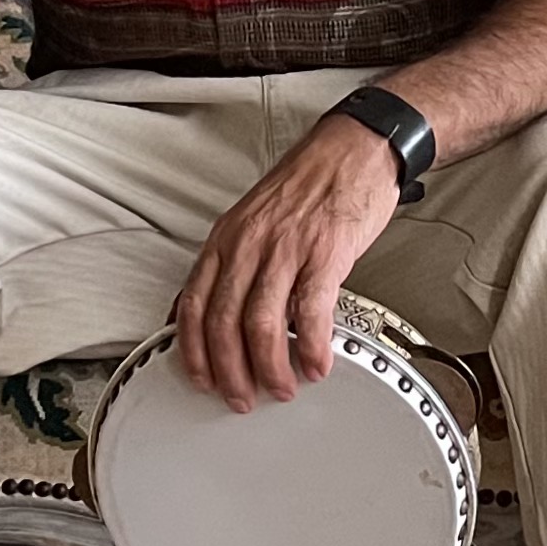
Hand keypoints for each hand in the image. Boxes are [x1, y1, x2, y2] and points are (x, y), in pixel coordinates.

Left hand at [173, 117, 403, 409]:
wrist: (353, 147)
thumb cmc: (309, 181)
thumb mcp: (254, 216)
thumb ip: (235, 260)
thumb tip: (217, 304)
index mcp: (227, 237)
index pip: (193, 302)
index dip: (193, 349)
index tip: (199, 377)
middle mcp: (250, 244)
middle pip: (223, 323)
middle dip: (228, 372)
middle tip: (240, 397)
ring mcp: (286, 249)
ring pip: (261, 325)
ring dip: (269, 368)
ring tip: (280, 387)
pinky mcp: (325, 254)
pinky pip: (310, 312)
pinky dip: (311, 348)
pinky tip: (316, 365)